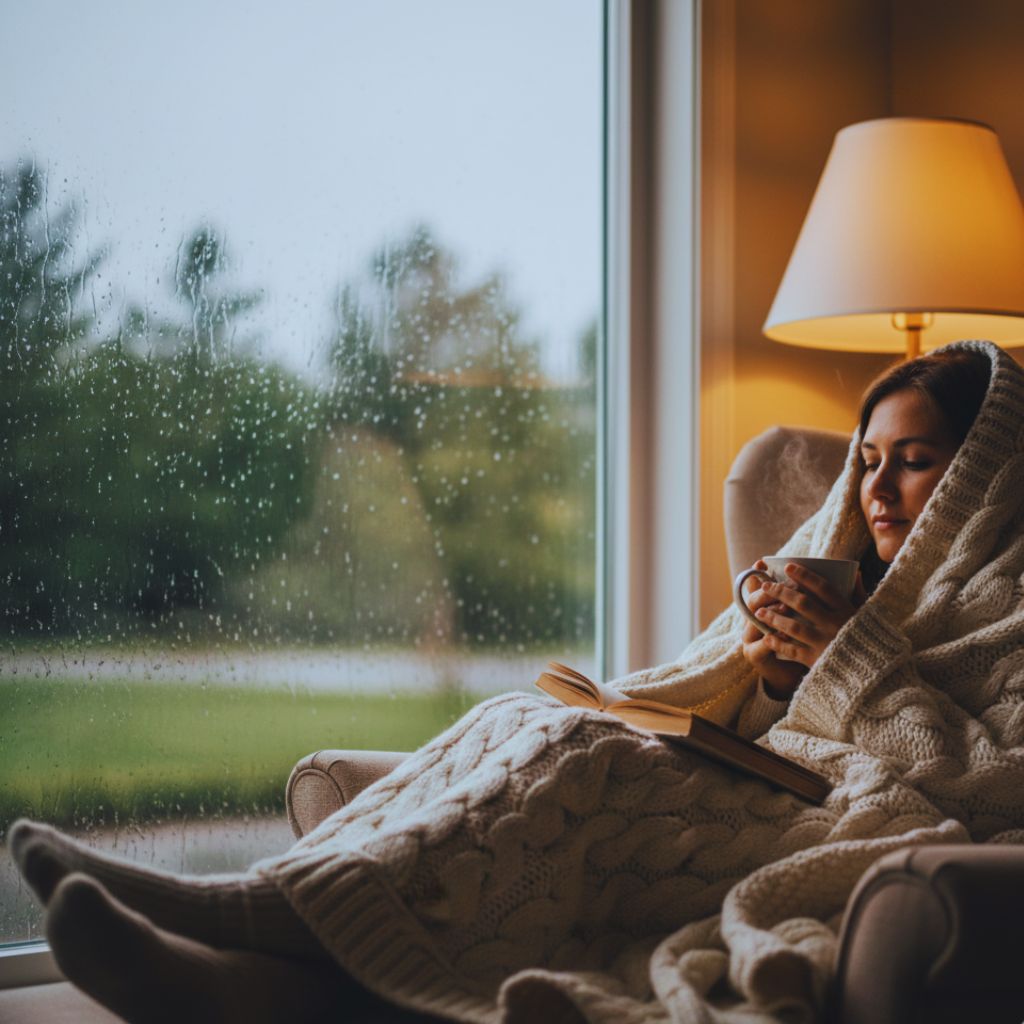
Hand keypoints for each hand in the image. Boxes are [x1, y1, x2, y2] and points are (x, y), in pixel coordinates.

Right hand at [739, 561, 807, 698]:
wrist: (786, 674)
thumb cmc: (794, 641)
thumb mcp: (791, 616)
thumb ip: (793, 595)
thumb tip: (807, 574)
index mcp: (757, 608)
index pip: (752, 586)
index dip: (756, 575)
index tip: (765, 564)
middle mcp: (749, 621)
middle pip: (752, 601)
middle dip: (770, 594)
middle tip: (790, 587)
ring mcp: (749, 638)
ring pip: (755, 622)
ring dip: (772, 614)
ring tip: (787, 607)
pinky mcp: (754, 655)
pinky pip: (763, 645)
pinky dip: (774, 639)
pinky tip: (785, 634)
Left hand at [751, 562, 866, 669]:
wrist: (870, 672)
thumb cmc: (867, 639)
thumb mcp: (867, 616)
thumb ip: (858, 594)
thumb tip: (855, 572)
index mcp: (847, 611)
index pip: (823, 588)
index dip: (804, 576)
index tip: (787, 567)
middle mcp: (835, 625)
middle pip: (803, 604)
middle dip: (781, 592)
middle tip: (765, 585)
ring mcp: (825, 643)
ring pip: (794, 626)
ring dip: (773, 617)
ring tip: (758, 611)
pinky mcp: (817, 660)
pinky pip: (792, 649)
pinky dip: (778, 642)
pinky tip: (767, 636)